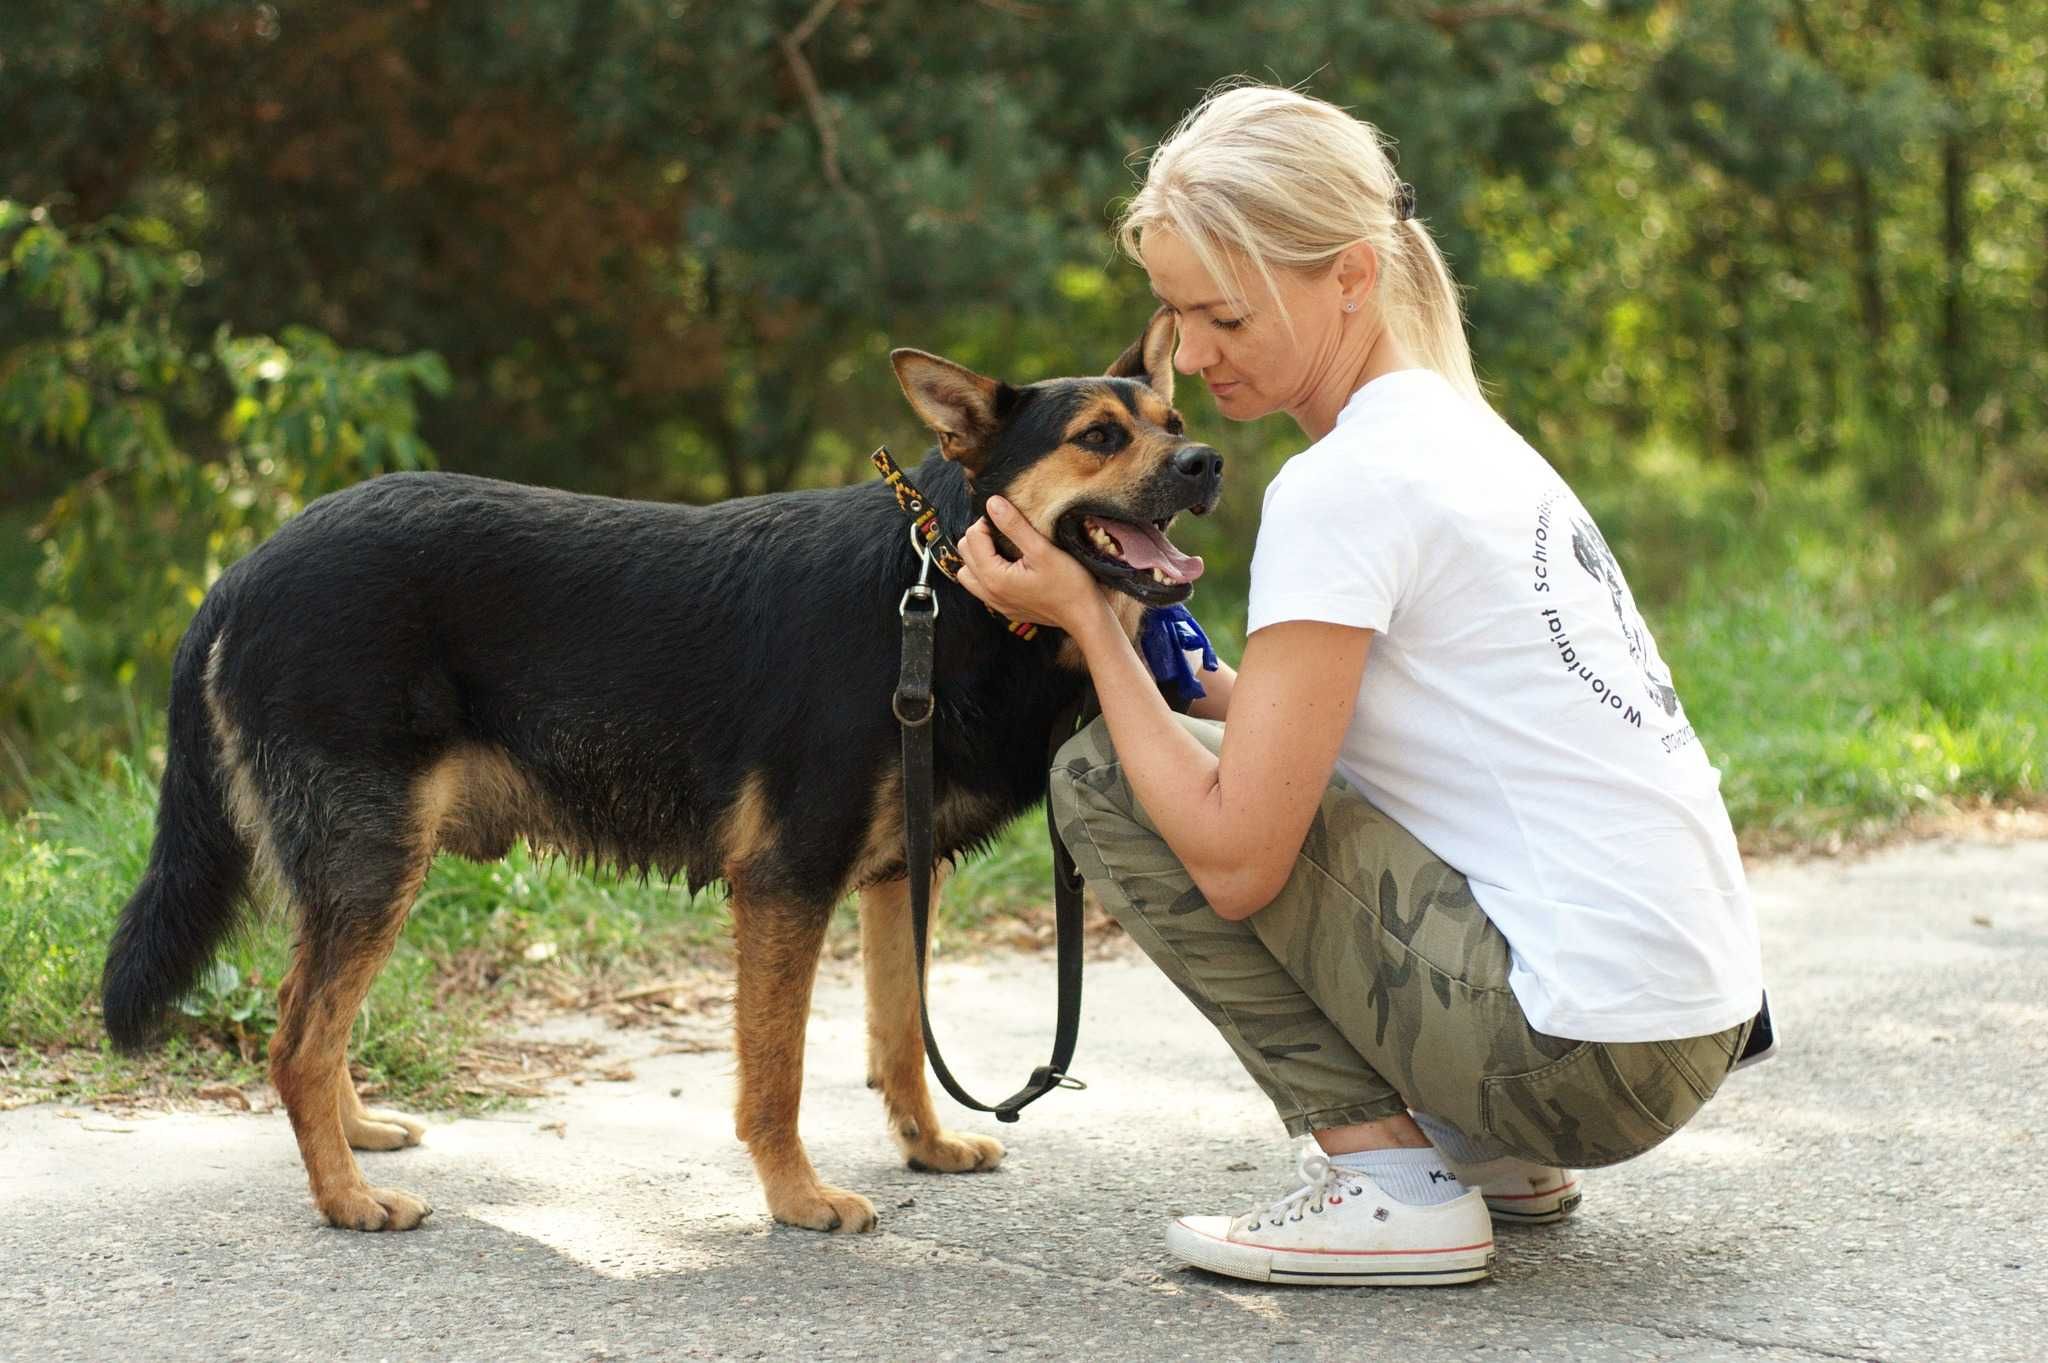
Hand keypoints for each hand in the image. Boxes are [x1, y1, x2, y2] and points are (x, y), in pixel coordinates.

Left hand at [956, 496, 1107, 633]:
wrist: (1085, 615)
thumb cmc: (1069, 584)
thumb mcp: (1042, 550)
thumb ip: (1014, 526)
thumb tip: (992, 503)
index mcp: (994, 577)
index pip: (973, 537)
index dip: (988, 521)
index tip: (1009, 518)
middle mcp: (989, 593)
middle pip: (965, 553)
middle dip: (981, 536)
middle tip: (1006, 531)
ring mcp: (995, 603)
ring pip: (969, 572)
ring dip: (979, 556)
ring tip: (1003, 548)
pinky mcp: (1004, 608)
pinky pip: (982, 586)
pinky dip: (987, 572)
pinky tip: (1009, 566)